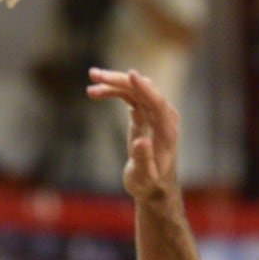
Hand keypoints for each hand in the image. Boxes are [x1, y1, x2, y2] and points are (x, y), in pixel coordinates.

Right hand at [87, 67, 179, 204]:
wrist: (153, 186)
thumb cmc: (150, 184)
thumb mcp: (145, 177)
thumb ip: (143, 160)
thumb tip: (142, 142)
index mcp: (167, 131)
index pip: (157, 103)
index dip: (144, 88)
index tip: (131, 74)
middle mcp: (163, 118)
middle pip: (143, 91)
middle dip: (120, 81)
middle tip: (94, 76)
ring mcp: (154, 114)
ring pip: (135, 90)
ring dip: (114, 84)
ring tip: (91, 84)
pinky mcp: (144, 114)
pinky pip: (130, 96)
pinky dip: (114, 92)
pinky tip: (96, 93)